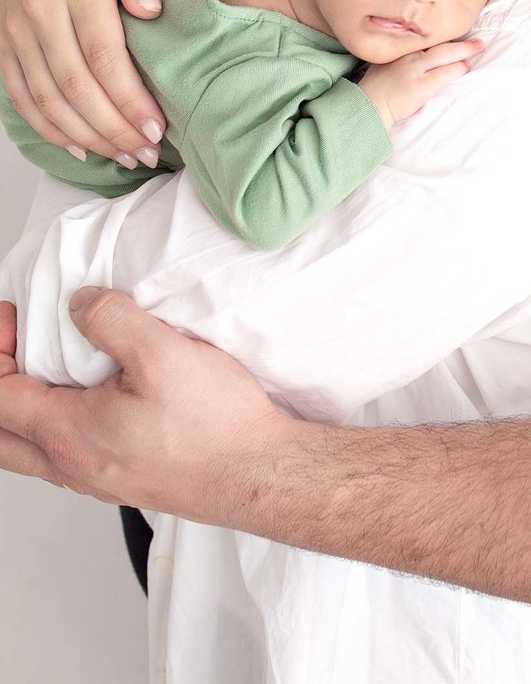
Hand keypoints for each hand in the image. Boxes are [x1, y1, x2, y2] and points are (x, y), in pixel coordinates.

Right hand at [0, 0, 165, 163]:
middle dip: (114, 128)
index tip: (156, 127)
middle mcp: (41, 12)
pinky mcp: (4, 45)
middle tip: (146, 152)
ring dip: (87, 136)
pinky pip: (22, 96)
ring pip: (50, 99)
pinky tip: (79, 147)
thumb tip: (150, 9)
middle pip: (77, 87)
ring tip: (123, 155)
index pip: (105, 57)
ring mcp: (17, 32)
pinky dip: (49, 128)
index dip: (130, 99)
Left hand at [0, 291, 292, 524]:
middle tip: (13, 342)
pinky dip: (52, 421)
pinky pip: (62, 453)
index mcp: (68, 433)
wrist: (255, 473)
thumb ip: (110, 320)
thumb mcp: (161, 352)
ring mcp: (94, 477)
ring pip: (29, 448)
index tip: (10, 317)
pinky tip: (87, 395)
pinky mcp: (120, 477)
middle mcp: (72, 463)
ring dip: (21, 406)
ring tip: (45, 363)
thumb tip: (80, 304)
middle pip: (1, 433)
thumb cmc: (214, 426)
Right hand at [359, 37, 483, 129]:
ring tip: (478, 49)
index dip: (444, 36)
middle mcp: (409, 55)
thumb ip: (399, 56)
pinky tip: (466, 67)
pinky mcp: (420, 86)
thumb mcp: (383, 63)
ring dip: (464, 52)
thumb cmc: (373, 87)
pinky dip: (457, 69)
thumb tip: (413, 54)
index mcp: (401, 49)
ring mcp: (415, 70)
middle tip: (478, 41)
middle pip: (440, 44)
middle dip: (461, 42)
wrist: (367, 106)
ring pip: (445, 56)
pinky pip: (444, 74)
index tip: (458, 33)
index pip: (427, 38)